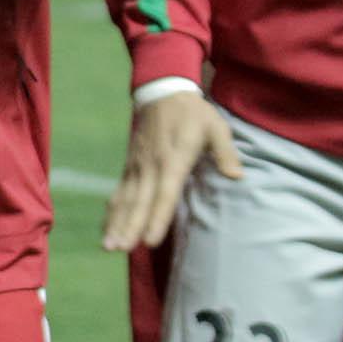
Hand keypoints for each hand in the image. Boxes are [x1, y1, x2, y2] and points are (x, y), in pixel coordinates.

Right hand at [104, 89, 241, 250]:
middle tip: (119, 249)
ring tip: (108, 246)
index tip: (149, 241)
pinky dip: (112, 212)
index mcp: (174, 160)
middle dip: (128, 227)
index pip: (165, 195)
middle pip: (140, 203)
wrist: (162, 92)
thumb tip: (237, 175)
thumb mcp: (215, 126)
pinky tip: (106, 229)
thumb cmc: (193, 113)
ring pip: (125, 200)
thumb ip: (225, 151)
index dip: (157, 218)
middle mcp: (151, 167)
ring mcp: (138, 167)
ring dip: (116, 224)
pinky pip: (120, 192)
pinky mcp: (131, 166)